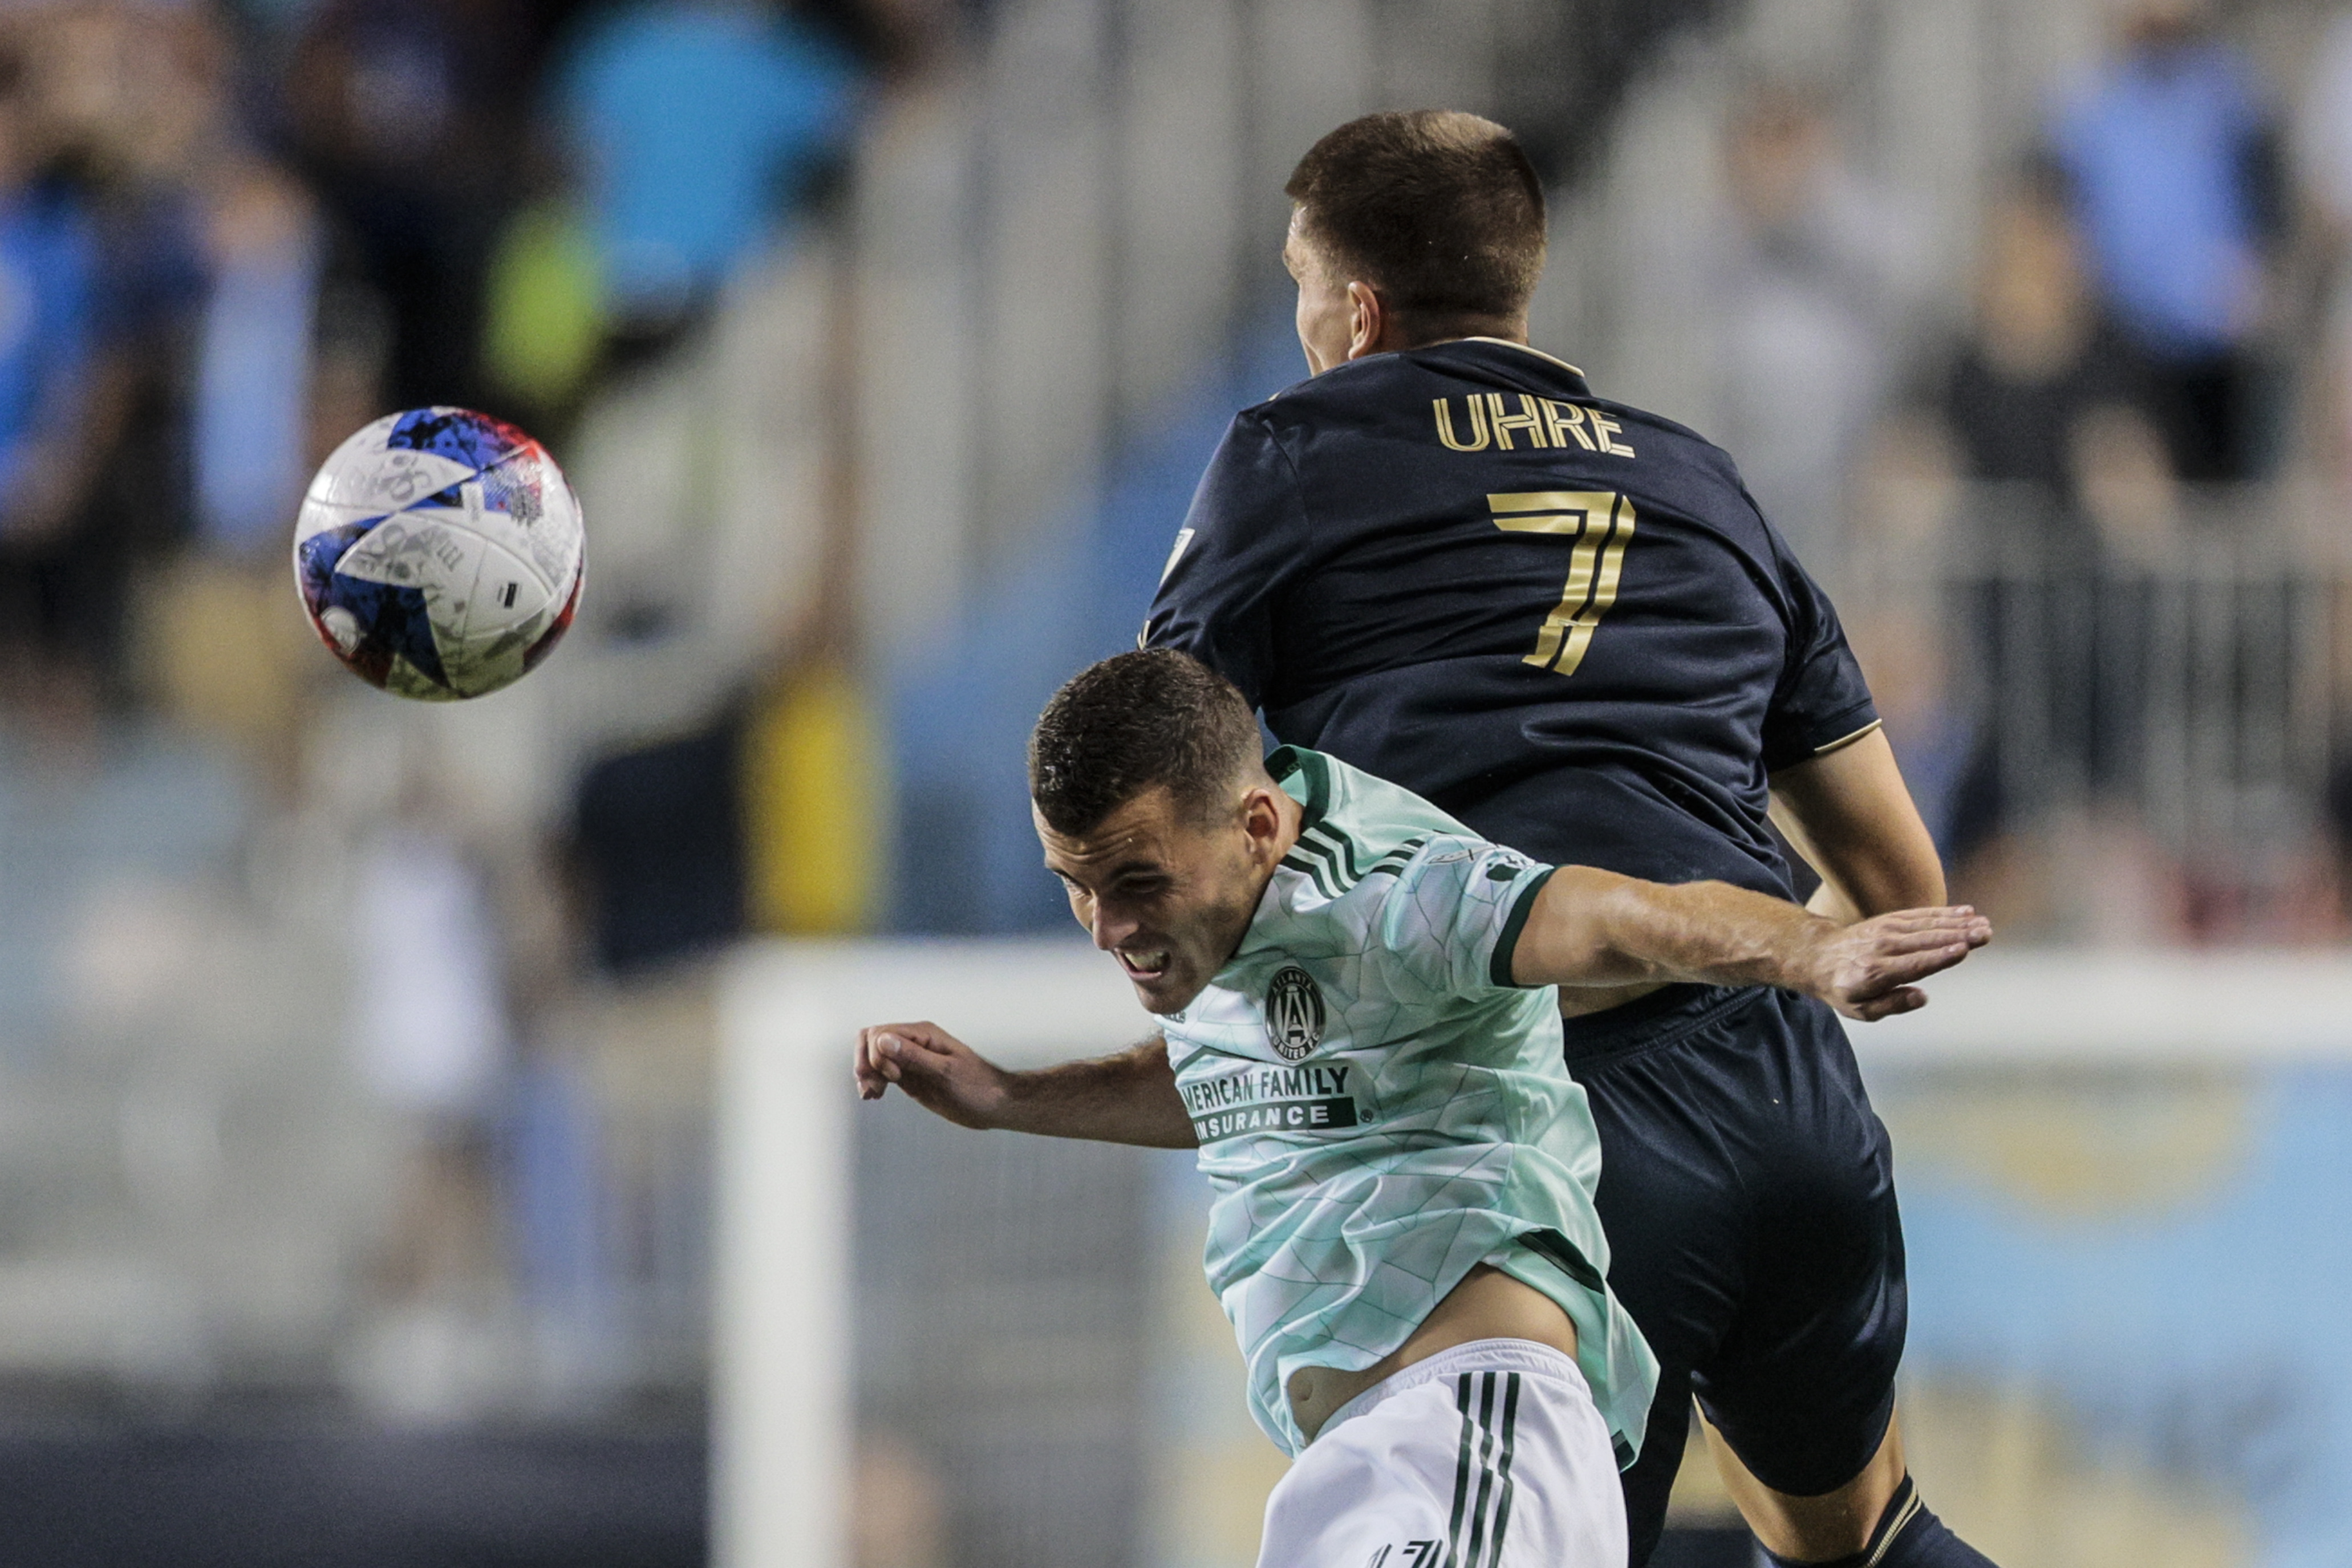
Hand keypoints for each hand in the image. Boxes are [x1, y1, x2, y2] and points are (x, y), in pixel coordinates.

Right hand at [854, 1020, 1011, 1128]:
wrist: (995, 1104)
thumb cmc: (978, 1087)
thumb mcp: (946, 1073)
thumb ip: (914, 1056)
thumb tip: (881, 1040)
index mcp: (924, 1034)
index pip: (881, 1033)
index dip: (877, 1055)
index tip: (894, 1077)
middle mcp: (914, 1041)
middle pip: (871, 1040)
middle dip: (865, 1062)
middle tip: (872, 1088)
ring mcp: (910, 1058)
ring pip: (873, 1055)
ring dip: (866, 1073)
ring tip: (871, 1095)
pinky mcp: (910, 1075)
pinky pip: (881, 1071)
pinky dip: (873, 1081)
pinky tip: (874, 1096)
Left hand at [1795, 906, 1990, 1021]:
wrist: (1818, 956)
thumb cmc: (1843, 988)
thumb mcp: (1861, 1009)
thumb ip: (1892, 1005)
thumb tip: (1921, 997)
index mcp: (1877, 973)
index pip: (1914, 964)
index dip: (1939, 957)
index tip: (1963, 950)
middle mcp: (1883, 948)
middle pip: (1926, 941)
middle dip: (1958, 936)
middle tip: (1985, 934)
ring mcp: (1886, 930)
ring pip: (1927, 925)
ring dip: (1957, 923)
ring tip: (1983, 923)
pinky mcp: (1890, 920)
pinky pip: (1920, 914)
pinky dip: (1943, 912)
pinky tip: (1965, 911)